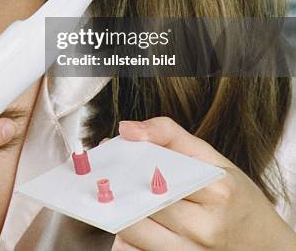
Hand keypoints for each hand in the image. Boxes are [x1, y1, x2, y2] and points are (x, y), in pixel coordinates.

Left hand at [111, 117, 295, 250]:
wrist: (262, 244)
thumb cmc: (232, 195)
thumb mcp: (211, 157)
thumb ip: (168, 134)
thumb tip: (127, 129)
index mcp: (216, 191)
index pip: (157, 174)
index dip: (129, 164)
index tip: (111, 152)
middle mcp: (205, 228)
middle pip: (141, 206)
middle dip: (118, 189)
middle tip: (106, 176)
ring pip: (134, 235)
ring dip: (120, 215)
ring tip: (116, 198)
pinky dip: (128, 241)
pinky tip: (133, 225)